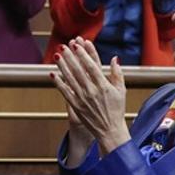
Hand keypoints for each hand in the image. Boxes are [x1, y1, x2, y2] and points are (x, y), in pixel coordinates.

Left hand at [50, 38, 129, 155]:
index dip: (84, 54)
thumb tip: (115, 58)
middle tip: (64, 45)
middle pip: (79, 70)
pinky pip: (65, 92)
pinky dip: (58, 82)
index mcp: (104, 86)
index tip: (78, 44)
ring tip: (57, 55)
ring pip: (70, 79)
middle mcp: (92, 91)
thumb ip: (117, 73)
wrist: (110, 131)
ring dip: (63, 66)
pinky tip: (53, 73)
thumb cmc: (116, 110)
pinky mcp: (76, 106)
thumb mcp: (121, 91)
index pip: (92, 66)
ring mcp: (83, 99)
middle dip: (70, 57)